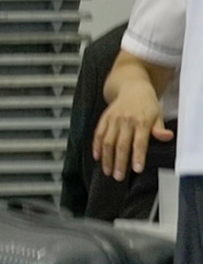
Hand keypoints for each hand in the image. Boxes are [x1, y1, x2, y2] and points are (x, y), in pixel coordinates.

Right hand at [96, 53, 167, 180]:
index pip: (139, 142)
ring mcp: (113, 120)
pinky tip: (97, 156)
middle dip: (119, 162)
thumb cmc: (146, 104)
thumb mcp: (158, 115)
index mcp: (142, 121)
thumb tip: (166, 136)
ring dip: (106, 158)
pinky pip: (98, 134)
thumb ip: (160, 128)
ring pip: (107, 142)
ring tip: (107, 171)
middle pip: (121, 145)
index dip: (137, 156)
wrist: (131, 87)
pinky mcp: (104, 119)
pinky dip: (96, 146)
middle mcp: (126, 121)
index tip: (136, 169)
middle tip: (118, 176)